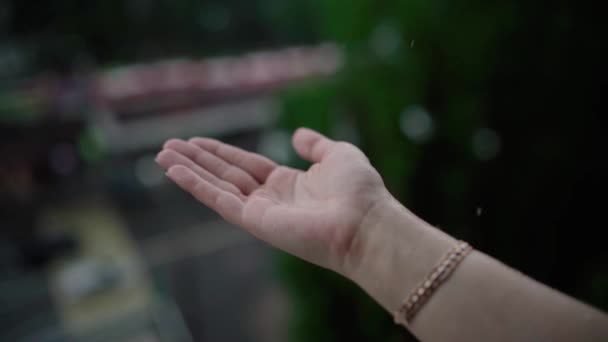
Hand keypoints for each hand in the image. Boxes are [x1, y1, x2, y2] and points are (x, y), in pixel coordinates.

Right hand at [156, 128, 391, 273]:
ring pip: (216, 187)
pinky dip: (196, 186)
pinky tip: (175, 172)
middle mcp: (270, 198)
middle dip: (196, 160)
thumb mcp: (337, 155)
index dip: (220, 152)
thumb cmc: (359, 190)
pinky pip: (219, 201)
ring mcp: (260, 212)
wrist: (365, 221)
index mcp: (287, 183)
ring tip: (162, 156)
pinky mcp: (255, 222)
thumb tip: (297, 134)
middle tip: (167, 147)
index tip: (196, 140)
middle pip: (224, 174)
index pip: (245, 164)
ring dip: (188, 172)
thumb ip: (315, 145)